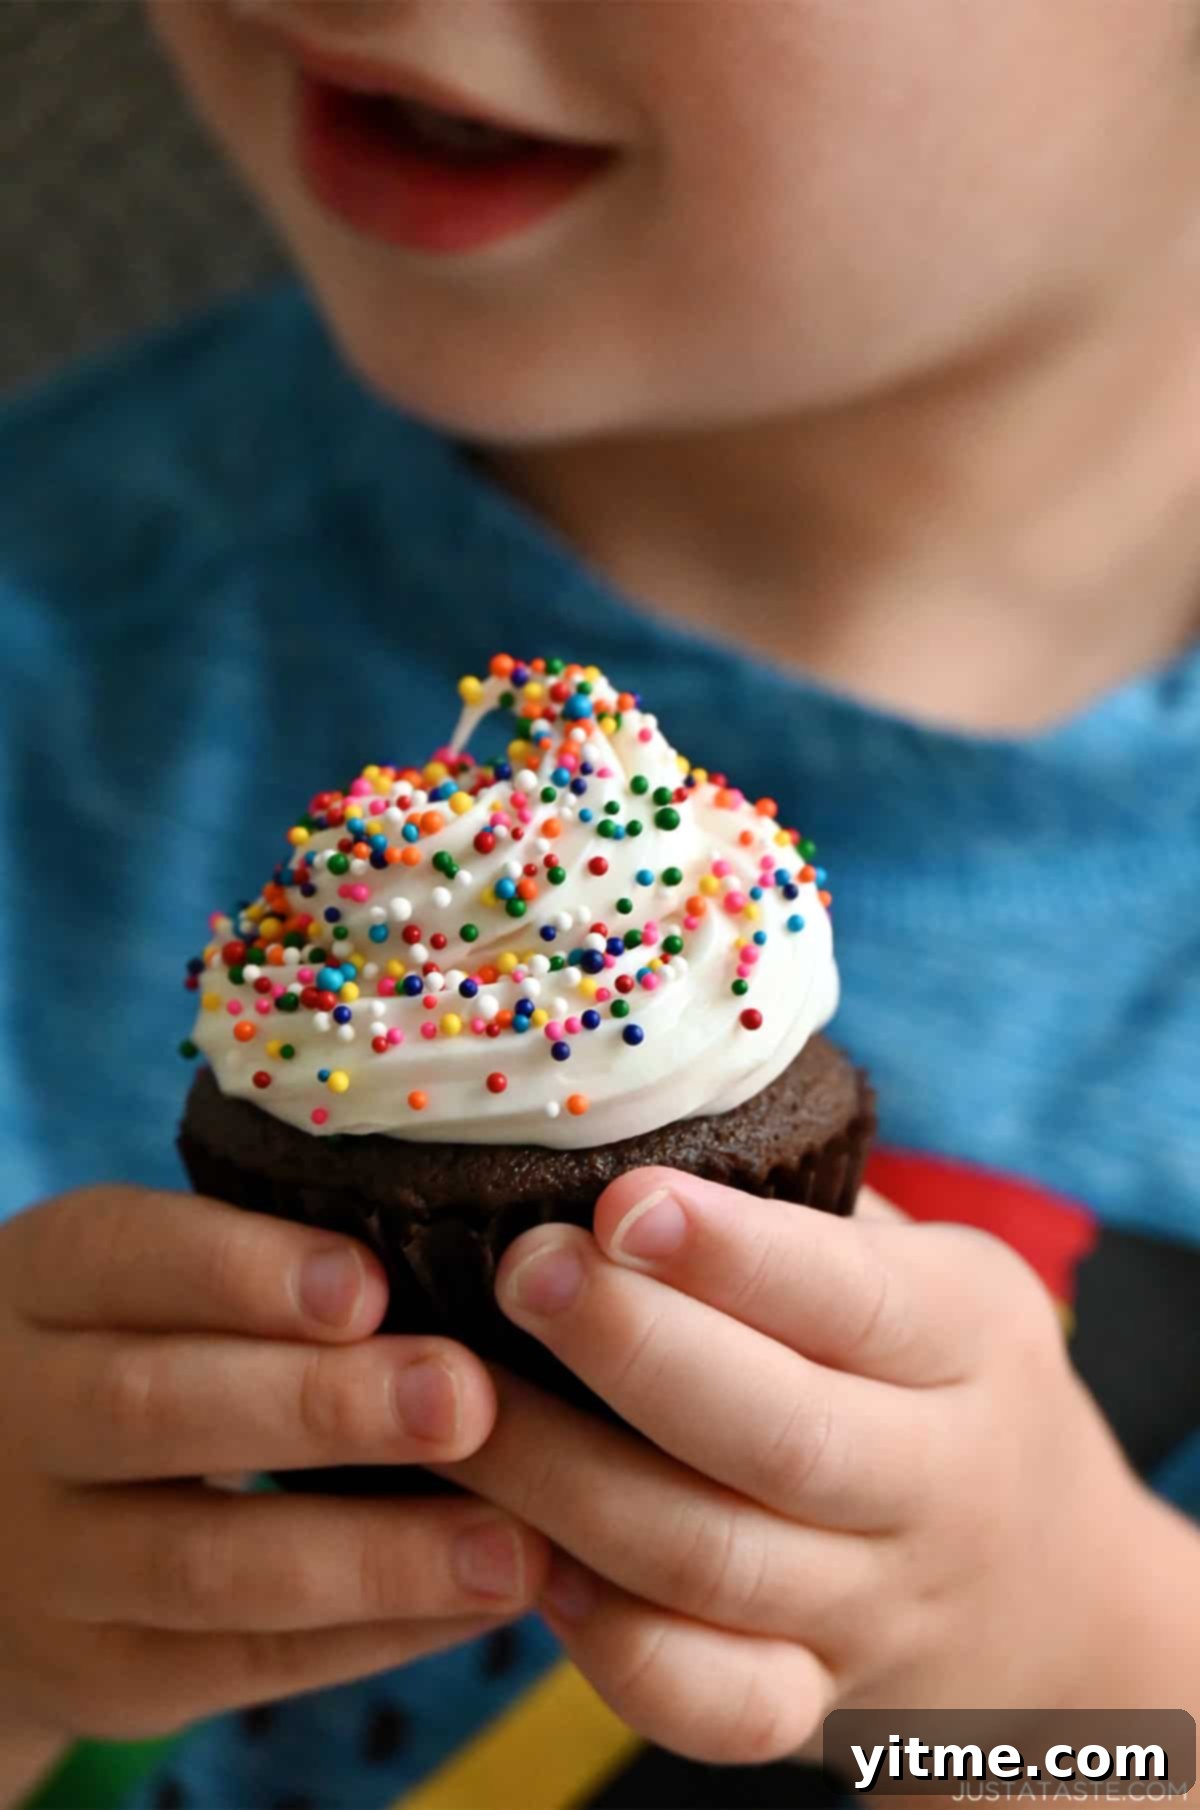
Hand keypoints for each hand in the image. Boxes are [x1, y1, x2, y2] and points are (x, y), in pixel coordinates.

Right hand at [0, 1185, 548, 1744]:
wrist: (6, 1523)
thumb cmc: (141, 1348)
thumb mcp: (148, 1281)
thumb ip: (262, 1258)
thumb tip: (464, 1241)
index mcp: (42, 1283)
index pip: (126, 1259)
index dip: (244, 1273)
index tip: (368, 1285)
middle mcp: (21, 1418)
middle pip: (154, 1410)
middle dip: (321, 1407)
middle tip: (463, 1399)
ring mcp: (49, 1561)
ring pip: (203, 1564)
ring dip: (374, 1555)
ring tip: (510, 1543)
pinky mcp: (105, 1670)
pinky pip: (242, 1661)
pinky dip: (376, 1634)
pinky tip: (482, 1598)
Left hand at [440, 1169, 1145, 1764]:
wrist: (1055, 1588)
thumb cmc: (939, 1373)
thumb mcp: (925, 1272)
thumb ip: (804, 1210)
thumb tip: (616, 1116)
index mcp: (970, 1338)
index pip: (851, 1296)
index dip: (730, 1254)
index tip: (619, 1204)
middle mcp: (936, 1479)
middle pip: (779, 1438)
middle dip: (632, 1351)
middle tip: (520, 1274)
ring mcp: (878, 1605)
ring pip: (712, 1564)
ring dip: (567, 1486)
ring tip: (459, 1406)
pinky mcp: (821, 1702)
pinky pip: (713, 1703)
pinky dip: (614, 1646)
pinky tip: (530, 1560)